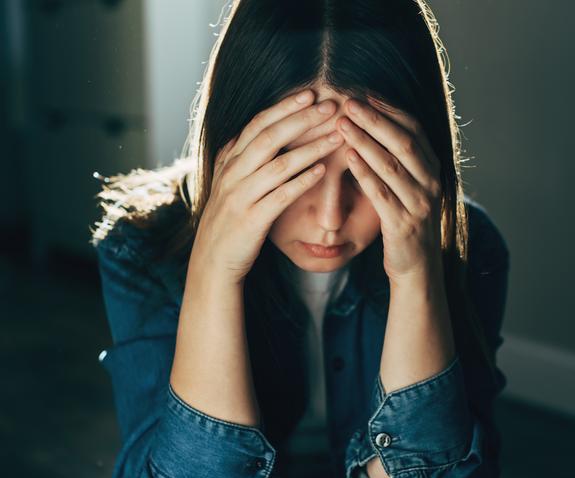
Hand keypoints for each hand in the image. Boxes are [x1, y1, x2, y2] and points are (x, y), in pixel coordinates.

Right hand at [192, 89, 343, 285]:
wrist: (212, 262)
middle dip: (302, 118)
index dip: (285, 107)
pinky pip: (281, 196)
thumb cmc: (229, 219)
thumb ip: (243, 156)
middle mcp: (232, 174)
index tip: (311, 93)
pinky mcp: (251, 221)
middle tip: (330, 105)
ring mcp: (240, 197)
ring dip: (311, 148)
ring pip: (279, 164)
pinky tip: (322, 171)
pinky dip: (302, 181)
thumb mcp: (229, 182)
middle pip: (269, 137)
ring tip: (337, 136)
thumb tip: (261, 129)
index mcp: (228, 160)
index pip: (257, 124)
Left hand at [335, 97, 442, 285]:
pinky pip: (382, 194)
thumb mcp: (409, 188)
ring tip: (342, 123)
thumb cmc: (407, 222)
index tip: (365, 94)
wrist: (419, 268)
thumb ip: (399, 160)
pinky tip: (348, 157)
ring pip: (392, 165)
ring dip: (365, 141)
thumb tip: (375, 124)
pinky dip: (365, 173)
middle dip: (375, 120)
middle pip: (403, 142)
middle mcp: (431, 183)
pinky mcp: (404, 225)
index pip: (415, 130)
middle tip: (349, 102)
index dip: (390, 110)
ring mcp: (420, 204)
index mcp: (433, 169)